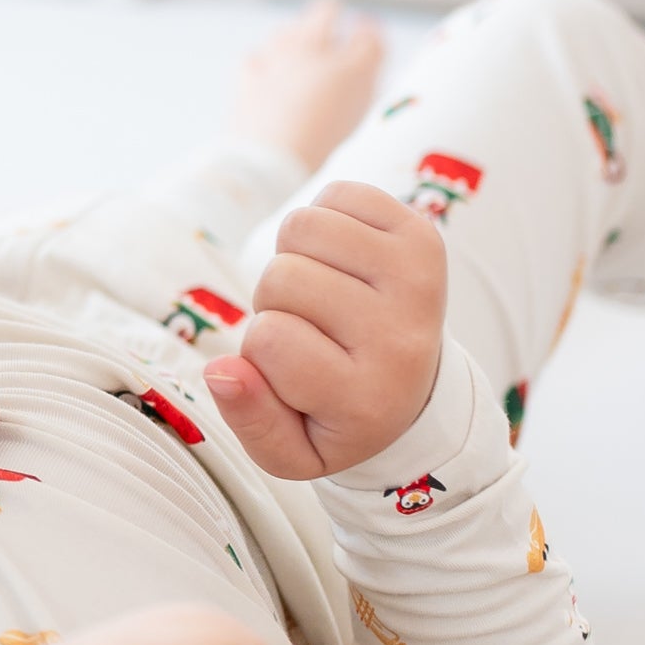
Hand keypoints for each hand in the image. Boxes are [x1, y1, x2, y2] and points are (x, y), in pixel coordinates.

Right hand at [202, 182, 447, 478]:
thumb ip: (249, 421)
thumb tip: (220, 370)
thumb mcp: (290, 449)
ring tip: (319, 294)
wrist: (413, 385)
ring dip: (293, 256)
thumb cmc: (334, 415)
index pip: (269, 340)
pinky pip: (338, 195)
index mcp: (367, 398)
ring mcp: (418, 279)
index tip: (290, 372)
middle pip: (281, 278)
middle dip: (273, 302)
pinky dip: (323, 222)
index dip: (257, 351)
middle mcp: (402, 338)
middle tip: (305, 330)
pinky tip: (341, 262)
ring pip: (303, 227)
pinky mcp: (424, 236)